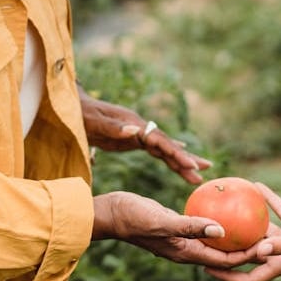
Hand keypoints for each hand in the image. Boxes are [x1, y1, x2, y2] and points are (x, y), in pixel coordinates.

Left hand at [79, 93, 212, 184]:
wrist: (74, 107)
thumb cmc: (81, 115)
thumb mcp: (92, 122)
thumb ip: (112, 127)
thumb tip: (134, 130)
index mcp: (133, 124)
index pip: (159, 140)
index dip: (174, 152)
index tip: (189, 164)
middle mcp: (140, 127)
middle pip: (167, 145)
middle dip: (185, 158)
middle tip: (206, 169)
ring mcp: (138, 133)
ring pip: (165, 149)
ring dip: (181, 161)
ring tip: (200, 173)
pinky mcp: (134, 140)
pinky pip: (156, 151)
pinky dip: (169, 157)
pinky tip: (181, 162)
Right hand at [92, 191, 254, 268]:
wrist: (111, 213)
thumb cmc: (133, 217)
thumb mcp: (163, 221)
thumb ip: (191, 227)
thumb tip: (222, 230)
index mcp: (186, 253)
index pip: (224, 261)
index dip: (247, 257)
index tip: (268, 247)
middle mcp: (187, 250)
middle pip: (224, 255)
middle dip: (247, 250)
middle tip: (270, 235)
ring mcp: (182, 240)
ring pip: (215, 242)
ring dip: (234, 236)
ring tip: (256, 222)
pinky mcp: (177, 228)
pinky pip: (203, 227)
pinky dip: (217, 221)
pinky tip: (228, 205)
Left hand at [206, 184, 280, 280]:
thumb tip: (258, 251)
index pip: (248, 278)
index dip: (226, 276)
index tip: (205, 267)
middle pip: (249, 256)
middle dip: (229, 249)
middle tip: (207, 236)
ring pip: (262, 231)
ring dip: (246, 221)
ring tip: (226, 207)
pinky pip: (280, 212)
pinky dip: (269, 201)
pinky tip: (256, 185)